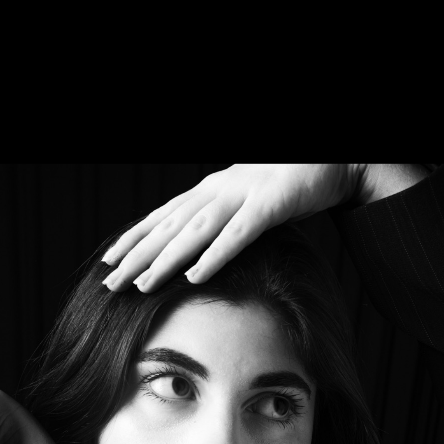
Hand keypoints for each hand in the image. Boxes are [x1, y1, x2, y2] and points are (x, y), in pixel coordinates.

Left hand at [102, 164, 365, 292]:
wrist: (334, 159)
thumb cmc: (290, 183)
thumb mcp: (246, 201)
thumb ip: (222, 220)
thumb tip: (198, 250)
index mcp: (210, 189)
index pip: (163, 216)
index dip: (134, 238)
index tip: (109, 260)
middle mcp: (219, 189)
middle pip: (169, 227)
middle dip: (137, 256)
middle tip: (110, 283)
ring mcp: (243, 194)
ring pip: (195, 232)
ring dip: (166, 260)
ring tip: (142, 285)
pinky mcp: (270, 204)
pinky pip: (238, 234)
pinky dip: (215, 255)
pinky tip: (195, 275)